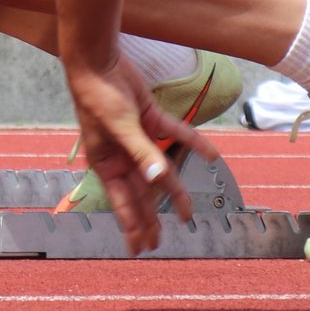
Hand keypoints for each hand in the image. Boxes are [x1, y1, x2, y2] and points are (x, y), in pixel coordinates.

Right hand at [64, 56, 216, 254]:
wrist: (99, 62)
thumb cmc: (98, 98)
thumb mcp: (121, 129)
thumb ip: (143, 154)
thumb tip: (159, 179)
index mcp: (106, 164)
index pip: (122, 202)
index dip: (132, 225)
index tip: (139, 248)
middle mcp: (122, 156)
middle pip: (142, 192)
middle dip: (151, 217)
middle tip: (161, 241)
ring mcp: (138, 139)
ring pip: (161, 170)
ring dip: (175, 189)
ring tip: (188, 213)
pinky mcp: (150, 119)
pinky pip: (176, 135)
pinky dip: (193, 144)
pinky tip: (211, 155)